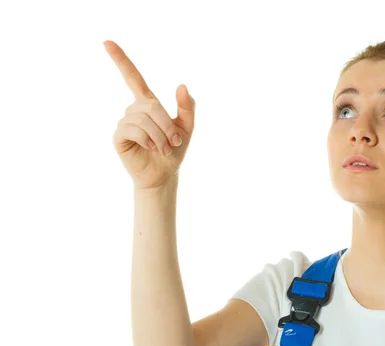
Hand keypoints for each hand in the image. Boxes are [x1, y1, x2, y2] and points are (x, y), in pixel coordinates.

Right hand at [105, 40, 195, 190]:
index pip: (133, 77)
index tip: (106, 41)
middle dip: (167, 124)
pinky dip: (147, 139)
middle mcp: (134, 110)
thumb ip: (187, 106)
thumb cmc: (174, 151)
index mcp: (148, 104)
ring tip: (164, 148)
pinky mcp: (119, 136)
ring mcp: (124, 122)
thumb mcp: (187, 128)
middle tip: (174, 142)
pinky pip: (133, 130)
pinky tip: (150, 148)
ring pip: (143, 119)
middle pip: (151, 105)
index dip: (121, 60)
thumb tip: (181, 85)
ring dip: (159, 135)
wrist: (164, 174)